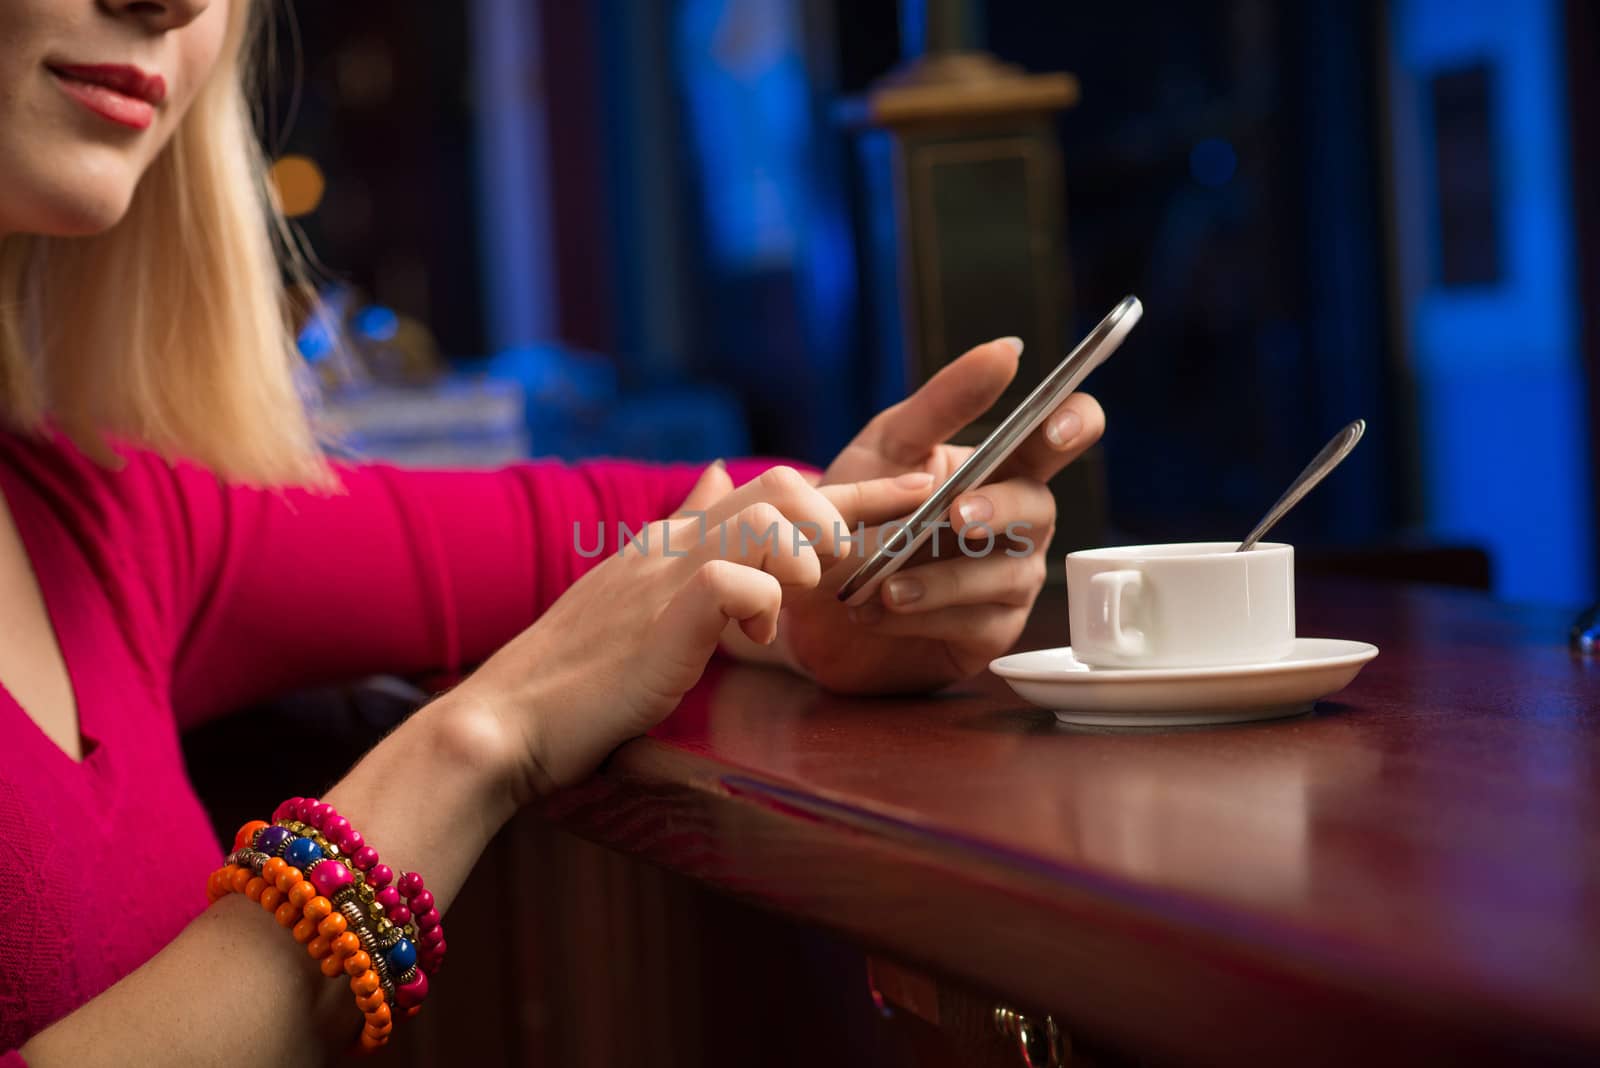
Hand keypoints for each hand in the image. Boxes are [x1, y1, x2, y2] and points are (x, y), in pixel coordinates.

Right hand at [450, 463, 932, 799]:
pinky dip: (762, 600)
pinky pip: (734, 579)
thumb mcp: (637, 589)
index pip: (772, 490)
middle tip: (858, 559)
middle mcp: (673, 545)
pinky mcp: (662, 618)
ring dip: (804, 552)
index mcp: (674, 541)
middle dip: (843, 511)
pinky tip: (757, 631)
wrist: (511, 719)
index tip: (916, 488)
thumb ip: (683, 533)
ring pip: (763, 515)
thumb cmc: (579, 669)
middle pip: (779, 485)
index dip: (852, 490)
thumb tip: (715, 474)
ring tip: (806, 593)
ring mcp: (665, 577)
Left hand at [778, 337, 1104, 692]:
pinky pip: (974, 623)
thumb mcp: (888, 448)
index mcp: (1001, 465)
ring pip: (1005, 574)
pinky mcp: (987, 632)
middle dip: (999, 510)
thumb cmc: (856, 509)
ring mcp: (1008, 579)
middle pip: (1040, 507)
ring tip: (886, 583)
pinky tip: (878, 609)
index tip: (1058, 424)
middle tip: (956, 516)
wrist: (809, 592)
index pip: (1062, 435)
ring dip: (944, 577)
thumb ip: (944, 403)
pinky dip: (923, 615)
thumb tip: (1007, 351)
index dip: (1075, 425)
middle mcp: (1019, 522)